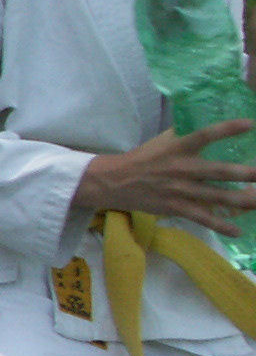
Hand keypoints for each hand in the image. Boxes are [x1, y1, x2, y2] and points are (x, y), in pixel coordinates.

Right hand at [73, 122, 255, 233]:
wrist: (114, 182)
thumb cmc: (143, 159)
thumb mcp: (162, 142)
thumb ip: (186, 135)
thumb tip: (210, 125)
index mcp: (178, 147)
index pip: (205, 135)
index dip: (227, 129)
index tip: (250, 124)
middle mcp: (182, 168)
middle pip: (219, 171)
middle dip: (245, 173)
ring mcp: (180, 190)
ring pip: (217, 196)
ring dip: (243, 200)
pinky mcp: (176, 207)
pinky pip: (202, 218)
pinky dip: (220, 225)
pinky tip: (238, 231)